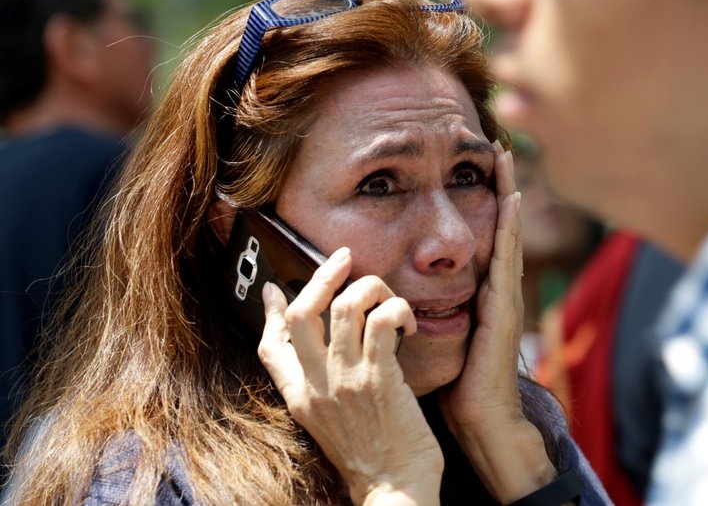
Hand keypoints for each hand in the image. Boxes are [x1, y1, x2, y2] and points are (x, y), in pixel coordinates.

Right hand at [258, 250, 442, 504]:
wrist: (394, 491)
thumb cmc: (371, 456)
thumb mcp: (328, 424)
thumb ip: (320, 386)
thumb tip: (319, 354)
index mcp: (301, 398)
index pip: (269, 347)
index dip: (271, 312)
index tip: (276, 288)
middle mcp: (317, 385)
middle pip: (304, 313)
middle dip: (323, 274)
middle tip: (346, 257)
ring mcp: (347, 380)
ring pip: (347, 306)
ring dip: (371, 286)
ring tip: (387, 296)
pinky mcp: (380, 378)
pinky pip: (381, 321)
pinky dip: (395, 308)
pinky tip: (408, 321)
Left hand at [438, 142, 556, 501]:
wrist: (480, 421)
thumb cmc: (455, 383)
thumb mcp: (437, 335)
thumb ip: (425, 308)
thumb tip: (393, 288)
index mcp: (480, 292)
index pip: (484, 236)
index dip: (482, 200)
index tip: (476, 163)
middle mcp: (497, 288)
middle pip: (500, 225)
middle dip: (500, 184)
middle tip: (497, 144)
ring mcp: (505, 297)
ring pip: (507, 233)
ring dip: (507, 193)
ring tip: (505, 158)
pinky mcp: (504, 310)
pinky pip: (507, 260)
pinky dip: (510, 228)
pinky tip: (509, 200)